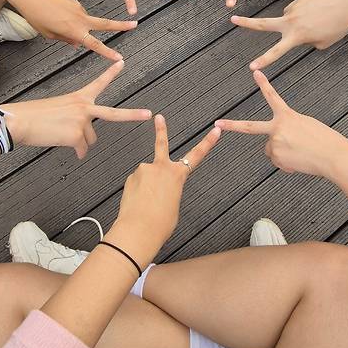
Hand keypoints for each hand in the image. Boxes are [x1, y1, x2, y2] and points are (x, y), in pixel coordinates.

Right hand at [4, 61, 150, 157]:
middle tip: (148, 114)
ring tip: (61, 134)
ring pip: (90, 139)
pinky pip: (81, 150)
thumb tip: (82, 137)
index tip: (122, 63)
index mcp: (79, 97)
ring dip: (79, 142)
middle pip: (114, 114)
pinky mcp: (77, 136)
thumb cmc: (33, 115)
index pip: (99, 83)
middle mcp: (84, 107)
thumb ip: (75, 117)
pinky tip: (61, 143)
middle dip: (133, 115)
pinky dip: (74, 151)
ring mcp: (82, 121)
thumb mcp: (58, 108)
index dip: (111, 73)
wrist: (20, 121)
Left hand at [9, 0, 137, 60]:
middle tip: (134, 24)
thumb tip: (77, 43)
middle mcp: (80, 19)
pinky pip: (77, 15)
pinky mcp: (75, 3)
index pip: (95, 44)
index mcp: (74, 31)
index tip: (119, 57)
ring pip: (85, 22)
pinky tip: (57, 15)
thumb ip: (66, 39)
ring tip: (54, 22)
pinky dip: (71, 19)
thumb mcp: (50, 35)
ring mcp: (79, 9)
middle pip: (106, 23)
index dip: (108, 52)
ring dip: (77, 27)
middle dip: (121, 25)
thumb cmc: (37, 16)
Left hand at [113, 114, 221, 263]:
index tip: (215, 130)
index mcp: (178, 175)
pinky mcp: (131, 177)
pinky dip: (139, 192)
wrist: (138, 229)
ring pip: (147, 175)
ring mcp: (144, 170)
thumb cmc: (160, 223)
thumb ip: (169, 190)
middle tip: (159, 118)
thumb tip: (158, 187)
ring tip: (147, 204)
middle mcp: (160, 167)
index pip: (197, 155)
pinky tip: (139, 203)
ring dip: (147, 186)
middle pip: (162, 144)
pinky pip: (137, 183)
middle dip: (161, 130)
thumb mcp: (174, 205)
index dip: (208, 142)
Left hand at [216, 70, 347, 178]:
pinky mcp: (277, 157)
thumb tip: (274, 144)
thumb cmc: (323, 139)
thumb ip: (286, 129)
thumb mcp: (305, 125)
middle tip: (217, 123)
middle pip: (249, 127)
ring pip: (271, 149)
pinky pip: (277, 161)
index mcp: (287, 116)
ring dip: (283, 152)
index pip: (272, 96)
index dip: (263, 84)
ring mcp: (275, 143)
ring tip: (300, 152)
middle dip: (232, 125)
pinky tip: (299, 161)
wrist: (332, 155)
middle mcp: (277, 128)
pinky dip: (287, 162)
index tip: (254, 72)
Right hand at [232, 0, 347, 69]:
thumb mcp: (323, 43)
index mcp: (298, 36)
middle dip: (246, 23)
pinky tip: (318, 13)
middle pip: (264, 23)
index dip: (263, 60)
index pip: (276, 51)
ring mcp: (294, 8)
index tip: (251, 67)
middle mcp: (291, 21)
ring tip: (319, 21)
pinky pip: (297, 11)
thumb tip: (296, 34)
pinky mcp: (299, 0)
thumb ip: (306, 42)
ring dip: (298, 24)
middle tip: (232, 19)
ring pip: (289, 20)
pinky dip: (304, 15)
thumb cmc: (339, 26)